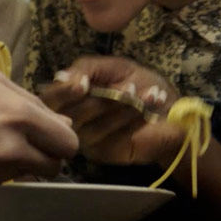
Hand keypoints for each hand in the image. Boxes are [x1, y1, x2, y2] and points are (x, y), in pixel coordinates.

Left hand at [0, 68, 79, 187]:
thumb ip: (14, 170)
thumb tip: (36, 162)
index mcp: (12, 149)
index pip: (55, 161)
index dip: (47, 168)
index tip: (36, 168)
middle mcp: (17, 116)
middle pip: (66, 134)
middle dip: (55, 146)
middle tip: (35, 150)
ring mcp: (6, 90)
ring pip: (45, 109)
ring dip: (36, 123)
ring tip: (11, 129)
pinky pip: (19, 92)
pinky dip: (14, 105)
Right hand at [40, 55, 183, 166]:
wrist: (169, 107)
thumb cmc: (138, 83)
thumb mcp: (113, 67)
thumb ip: (87, 68)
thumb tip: (62, 77)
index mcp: (70, 97)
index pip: (51, 99)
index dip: (64, 92)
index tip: (84, 84)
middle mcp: (73, 120)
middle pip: (75, 113)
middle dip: (106, 98)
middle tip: (131, 87)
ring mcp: (88, 140)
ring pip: (97, 126)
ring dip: (127, 108)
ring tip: (150, 94)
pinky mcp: (106, 153)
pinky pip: (116, 137)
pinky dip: (136, 120)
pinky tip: (151, 108)